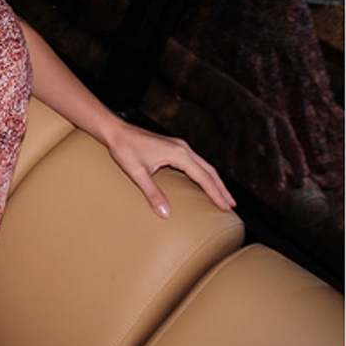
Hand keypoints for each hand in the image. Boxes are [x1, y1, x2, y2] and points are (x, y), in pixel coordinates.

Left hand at [105, 117, 235, 217]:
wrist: (115, 131)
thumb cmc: (124, 148)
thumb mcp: (137, 173)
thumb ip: (152, 194)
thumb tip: (165, 213)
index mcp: (179, 153)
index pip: (204, 177)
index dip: (215, 193)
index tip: (225, 207)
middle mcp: (183, 148)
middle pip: (209, 170)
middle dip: (221, 188)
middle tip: (230, 205)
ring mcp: (179, 146)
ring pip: (204, 165)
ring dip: (214, 181)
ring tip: (222, 196)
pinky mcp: (174, 146)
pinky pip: (195, 162)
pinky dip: (204, 173)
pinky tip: (203, 181)